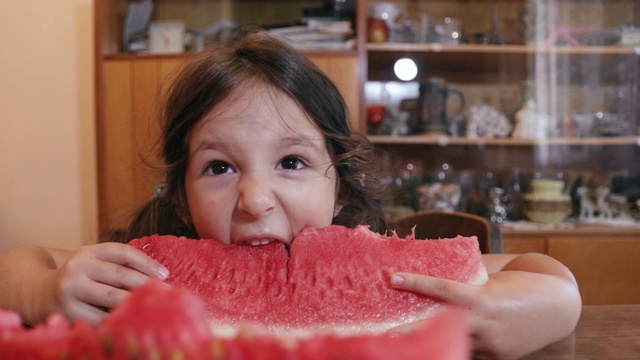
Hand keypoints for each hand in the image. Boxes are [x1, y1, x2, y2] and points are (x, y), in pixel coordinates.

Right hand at [43, 243, 168, 324]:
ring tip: (155, 306)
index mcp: (88, 252)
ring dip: (136, 303)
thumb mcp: (94, 262)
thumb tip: (159, 275)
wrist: (39, 293)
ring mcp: (71, 290)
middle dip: (146, 284)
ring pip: (112, 297)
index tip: (165, 274)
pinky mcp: (69, 312)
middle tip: (167, 293)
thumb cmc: (81, 278)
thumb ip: (120, 264)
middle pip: (119, 275)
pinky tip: (134, 321)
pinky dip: (119, 320)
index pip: (122, 252)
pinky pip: (101, 317)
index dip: (146, 262)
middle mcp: (78, 268)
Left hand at [389, 254, 580, 358]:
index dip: (416, 283)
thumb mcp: (493, 280)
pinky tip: (446, 343)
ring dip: (434, 340)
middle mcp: (486, 322)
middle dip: (412, 331)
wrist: (558, 307)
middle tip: (387, 332)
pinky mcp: (498, 357)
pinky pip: (470, 351)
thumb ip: (467, 284)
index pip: (443, 289)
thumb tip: (434, 279)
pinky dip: (459, 344)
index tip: (393, 278)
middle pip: (440, 327)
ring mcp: (492, 344)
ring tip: (409, 338)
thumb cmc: (521, 285)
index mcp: (484, 297)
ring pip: (454, 342)